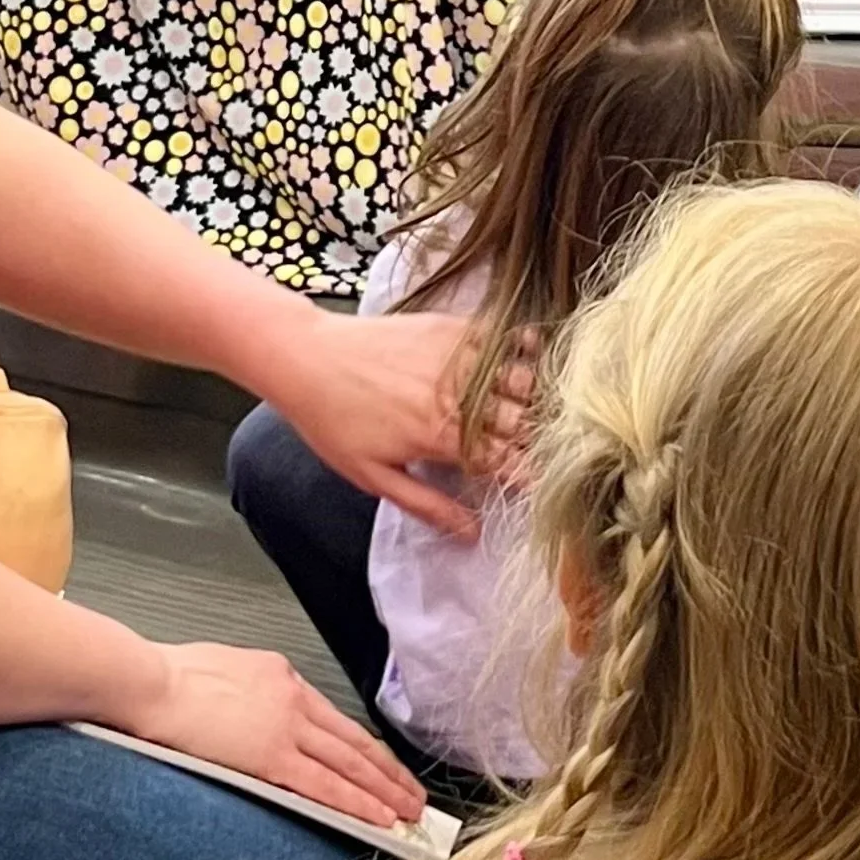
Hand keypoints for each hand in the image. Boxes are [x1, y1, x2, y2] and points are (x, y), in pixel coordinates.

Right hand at [128, 642, 425, 830]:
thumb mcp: (230, 671)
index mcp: (286, 678)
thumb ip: (255, 693)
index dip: (365, 747)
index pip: (337, 722)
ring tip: (408, 810)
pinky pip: (323, 784)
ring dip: (382, 790)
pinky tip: (376, 815)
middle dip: (388, 772)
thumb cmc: (174, 677)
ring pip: (350, 764)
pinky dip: (354, 801)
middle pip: (355, 743)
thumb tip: (258, 710)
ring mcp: (287, 727)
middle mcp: (296, 700)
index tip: (385, 765)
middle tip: (414, 793)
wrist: (154, 683)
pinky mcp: (271, 755)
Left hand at [263, 308, 535, 538]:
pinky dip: (523, 348)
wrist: (309, 359)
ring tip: (541, 408)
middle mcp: (458, 396)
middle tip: (550, 447)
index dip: (528, 474)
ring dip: (535, 397)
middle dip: (538, 437)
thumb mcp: (373, 476)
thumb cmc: (334, 422)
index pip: (502, 460)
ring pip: (521, 379)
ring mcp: (459, 357)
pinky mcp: (454, 328)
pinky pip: (503, 338)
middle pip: (520, 420)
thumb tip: (471, 532)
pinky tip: (531, 356)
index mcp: (439, 437)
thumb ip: (426, 504)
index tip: (544, 484)